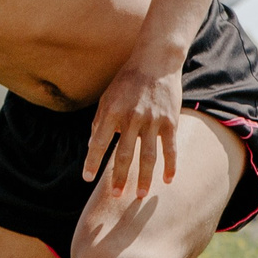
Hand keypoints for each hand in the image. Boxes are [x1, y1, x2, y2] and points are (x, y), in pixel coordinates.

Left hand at [85, 59, 183, 198]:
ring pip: (147, 156)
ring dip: (144, 178)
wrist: (155, 61)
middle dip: (119, 177)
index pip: (98, 142)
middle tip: (116, 196)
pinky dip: (170, 166)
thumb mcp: (107, 97)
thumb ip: (99, 121)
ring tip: (141, 195)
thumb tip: (90, 145)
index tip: (87, 178)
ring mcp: (152, 120)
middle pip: (124, 154)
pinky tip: (167, 180)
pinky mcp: (170, 121)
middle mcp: (131, 118)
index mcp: (112, 112)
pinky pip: (170, 148)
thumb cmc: (127, 80)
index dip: (92, 161)